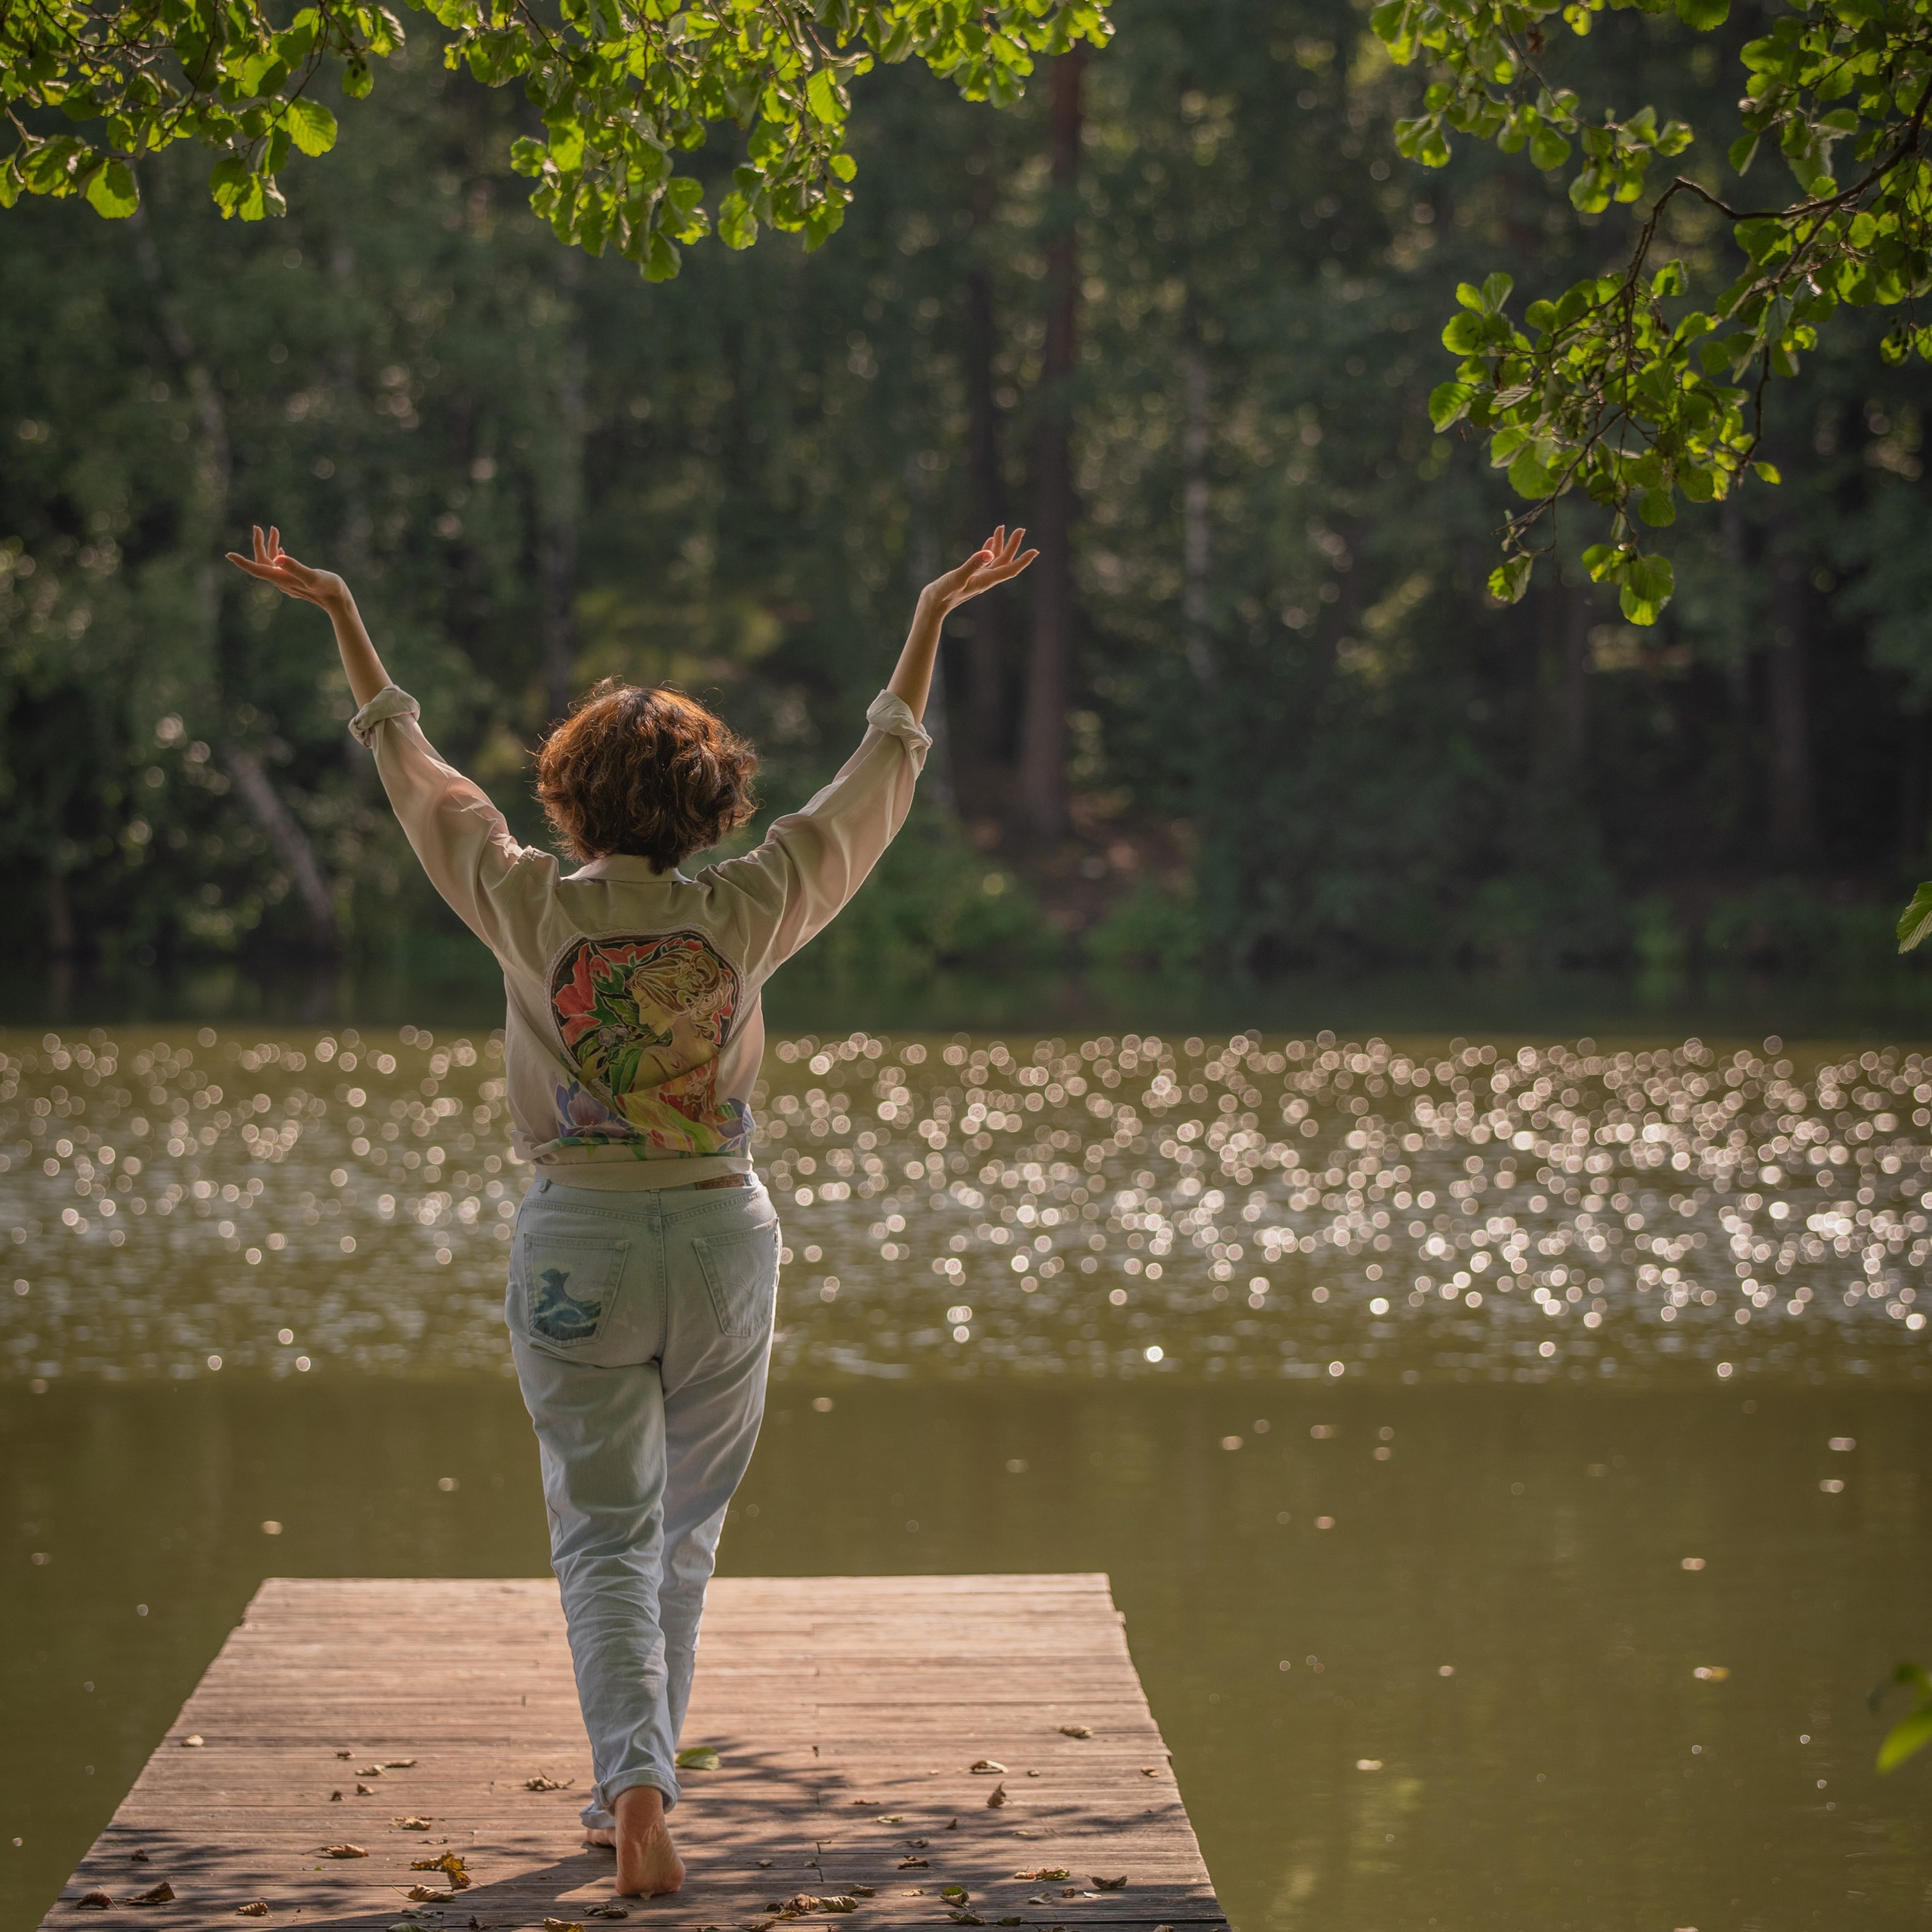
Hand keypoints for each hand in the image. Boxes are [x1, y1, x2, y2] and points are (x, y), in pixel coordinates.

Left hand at [224, 524, 348, 611]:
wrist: (340, 603)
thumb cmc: (330, 589)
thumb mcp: (314, 576)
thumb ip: (296, 567)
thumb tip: (279, 558)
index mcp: (282, 579)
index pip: (257, 569)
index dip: (242, 562)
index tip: (229, 555)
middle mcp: (281, 581)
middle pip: (262, 563)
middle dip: (258, 544)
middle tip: (258, 527)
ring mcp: (287, 582)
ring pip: (271, 563)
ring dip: (270, 547)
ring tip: (273, 530)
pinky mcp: (294, 581)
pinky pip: (279, 567)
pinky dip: (277, 555)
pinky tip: (281, 550)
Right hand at [919, 526, 1038, 614]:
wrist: (932, 606)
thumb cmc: (943, 593)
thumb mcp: (958, 577)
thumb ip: (973, 564)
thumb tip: (989, 553)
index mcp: (986, 580)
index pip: (1010, 569)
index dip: (1023, 561)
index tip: (1035, 551)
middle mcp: (986, 579)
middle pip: (1005, 561)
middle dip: (1014, 545)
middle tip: (1021, 529)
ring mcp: (978, 577)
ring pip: (995, 559)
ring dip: (1001, 544)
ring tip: (1003, 528)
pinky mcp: (969, 575)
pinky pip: (984, 561)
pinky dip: (989, 549)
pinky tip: (990, 541)